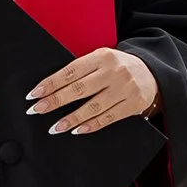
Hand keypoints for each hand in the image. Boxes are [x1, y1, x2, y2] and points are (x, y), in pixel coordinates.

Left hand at [27, 47, 160, 137]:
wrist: (152, 72)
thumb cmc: (118, 67)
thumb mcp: (102, 59)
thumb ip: (83, 70)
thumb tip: (51, 87)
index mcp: (102, 56)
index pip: (71, 71)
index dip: (51, 83)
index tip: (34, 94)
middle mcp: (114, 71)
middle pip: (79, 89)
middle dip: (55, 101)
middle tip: (36, 110)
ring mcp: (125, 88)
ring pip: (92, 107)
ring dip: (70, 118)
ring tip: (54, 127)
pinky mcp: (133, 104)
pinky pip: (108, 118)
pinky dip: (90, 125)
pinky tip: (76, 130)